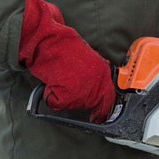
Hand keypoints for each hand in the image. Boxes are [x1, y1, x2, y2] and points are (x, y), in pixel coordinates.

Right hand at [19, 0, 115, 122]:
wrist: (50, 41)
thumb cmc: (65, 46)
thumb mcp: (88, 57)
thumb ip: (95, 73)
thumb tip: (97, 86)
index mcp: (102, 72)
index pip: (108, 98)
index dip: (103, 110)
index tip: (99, 117)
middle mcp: (95, 83)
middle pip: (90, 102)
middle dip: (79, 98)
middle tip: (68, 87)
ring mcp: (82, 90)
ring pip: (73, 103)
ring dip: (64, 95)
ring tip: (59, 77)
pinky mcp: (67, 95)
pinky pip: (57, 103)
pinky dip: (51, 96)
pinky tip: (51, 82)